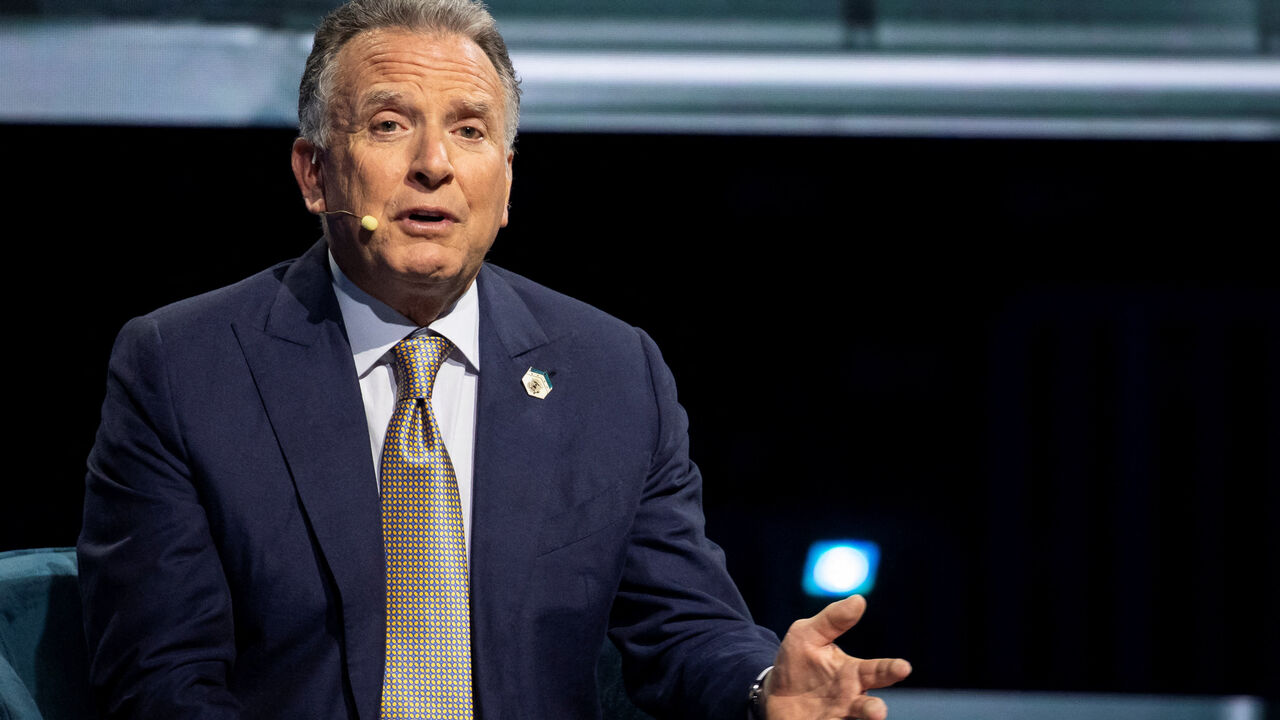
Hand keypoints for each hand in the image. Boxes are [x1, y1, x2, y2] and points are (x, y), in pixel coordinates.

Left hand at [761, 595, 910, 719]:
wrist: (774, 693)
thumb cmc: (797, 662)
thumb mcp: (808, 634)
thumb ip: (833, 620)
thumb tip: (859, 599)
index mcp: (852, 673)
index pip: (878, 670)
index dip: (891, 669)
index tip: (904, 667)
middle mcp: (850, 698)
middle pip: (870, 706)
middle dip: (875, 709)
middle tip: (879, 711)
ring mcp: (838, 717)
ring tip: (868, 719)